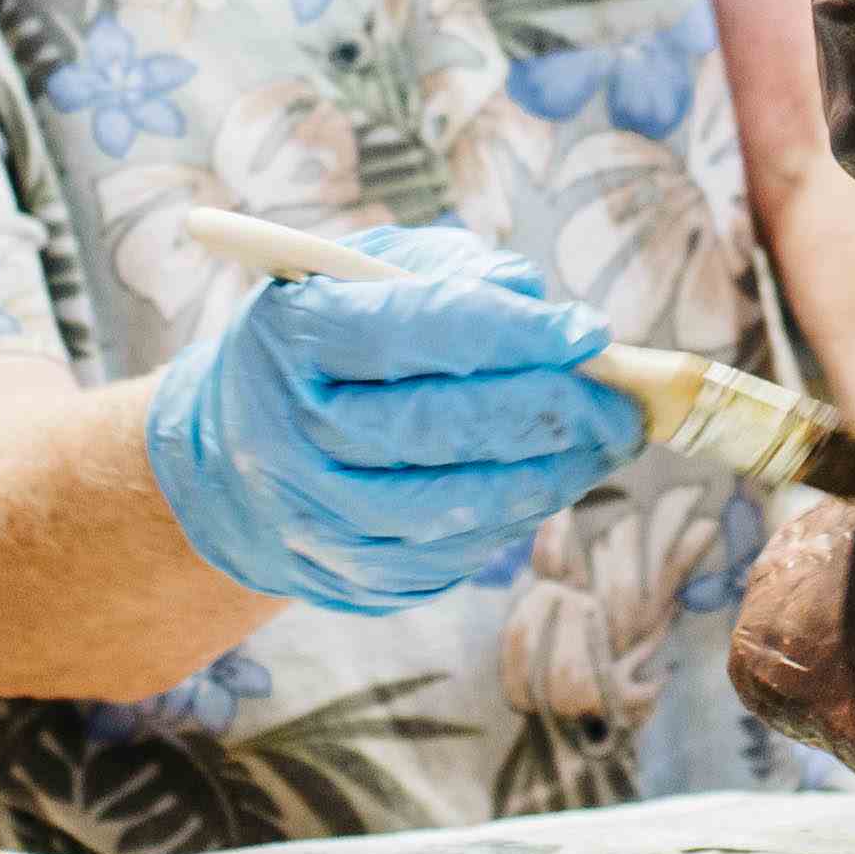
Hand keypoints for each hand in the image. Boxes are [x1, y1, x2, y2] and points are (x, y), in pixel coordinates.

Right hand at [146, 224, 644, 611]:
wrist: (230, 462)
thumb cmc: (324, 343)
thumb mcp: (364, 277)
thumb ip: (452, 275)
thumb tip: (543, 309)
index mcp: (294, 337)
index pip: (416, 330)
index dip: (514, 333)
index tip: (590, 331)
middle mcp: (293, 435)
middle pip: (442, 427)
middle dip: (553, 411)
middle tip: (624, 400)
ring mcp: (317, 520)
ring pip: (458, 504)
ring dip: (553, 473)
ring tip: (609, 440)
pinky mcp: (352, 578)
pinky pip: (457, 553)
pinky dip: (518, 514)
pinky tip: (552, 479)